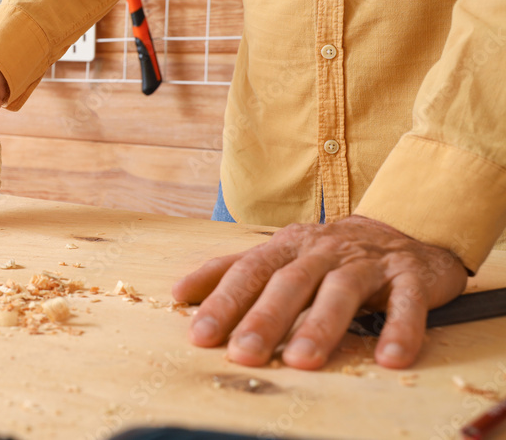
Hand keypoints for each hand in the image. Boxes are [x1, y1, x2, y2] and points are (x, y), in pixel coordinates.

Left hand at [172, 215, 466, 369]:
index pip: (249, 271)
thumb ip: (232, 272)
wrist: (404, 228)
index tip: (199, 334)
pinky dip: (400, 329)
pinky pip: (406, 303)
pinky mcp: (411, 276)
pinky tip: (390, 359)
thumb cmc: (329, 253)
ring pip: (341, 290)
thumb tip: (179, 294)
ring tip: (302, 362)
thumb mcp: (279, 255)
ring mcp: (368, 261)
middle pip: (289, 282)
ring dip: (321, 326)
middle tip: (244, 354)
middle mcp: (323, 250)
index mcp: (287, 247)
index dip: (223, 301)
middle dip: (264, 319)